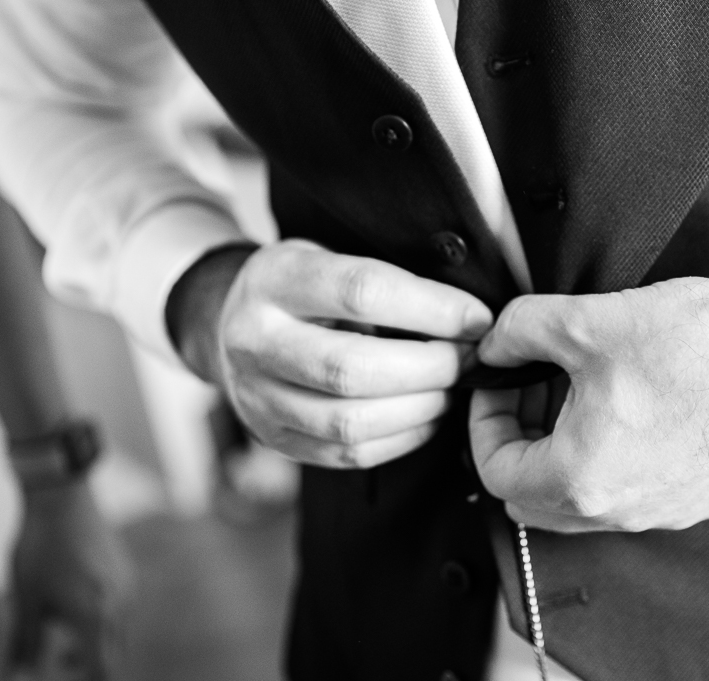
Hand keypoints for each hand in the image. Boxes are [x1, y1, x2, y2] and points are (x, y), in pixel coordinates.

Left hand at [11, 481, 129, 679]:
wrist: (64, 498)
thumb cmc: (40, 549)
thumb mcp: (26, 600)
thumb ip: (25, 642)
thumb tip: (20, 673)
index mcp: (95, 617)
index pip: (101, 671)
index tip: (67, 676)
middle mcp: (119, 605)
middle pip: (113, 656)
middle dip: (88, 667)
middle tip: (60, 662)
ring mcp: (127, 587)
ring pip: (117, 632)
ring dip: (94, 644)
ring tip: (61, 639)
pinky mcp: (126, 572)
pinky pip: (119, 609)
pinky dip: (100, 621)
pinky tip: (73, 606)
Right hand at [170, 240, 492, 467]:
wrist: (231, 323)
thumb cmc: (305, 286)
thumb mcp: (333, 254)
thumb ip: (390, 274)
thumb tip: (472, 310)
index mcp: (276, 280)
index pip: (361, 293)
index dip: (432, 308)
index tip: (477, 318)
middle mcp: (256, 342)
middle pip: (352, 369)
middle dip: (431, 367)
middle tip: (469, 360)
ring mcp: (258, 398)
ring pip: (349, 422)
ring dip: (421, 408)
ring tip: (452, 388)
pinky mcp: (276, 439)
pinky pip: (349, 454)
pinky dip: (403, 437)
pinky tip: (428, 413)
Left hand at [469, 277, 708, 532]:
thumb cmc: (701, 341)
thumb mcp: (588, 320)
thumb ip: (519, 331)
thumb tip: (493, 345)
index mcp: (583, 478)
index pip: (496, 474)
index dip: (484, 423)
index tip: (499, 386)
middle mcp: (622, 511)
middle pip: (533, 500)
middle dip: (520, 444)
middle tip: (530, 391)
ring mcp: (664, 511)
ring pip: (582, 503)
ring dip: (563, 454)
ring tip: (577, 394)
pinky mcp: (698, 500)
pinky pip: (630, 496)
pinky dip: (609, 463)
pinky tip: (626, 409)